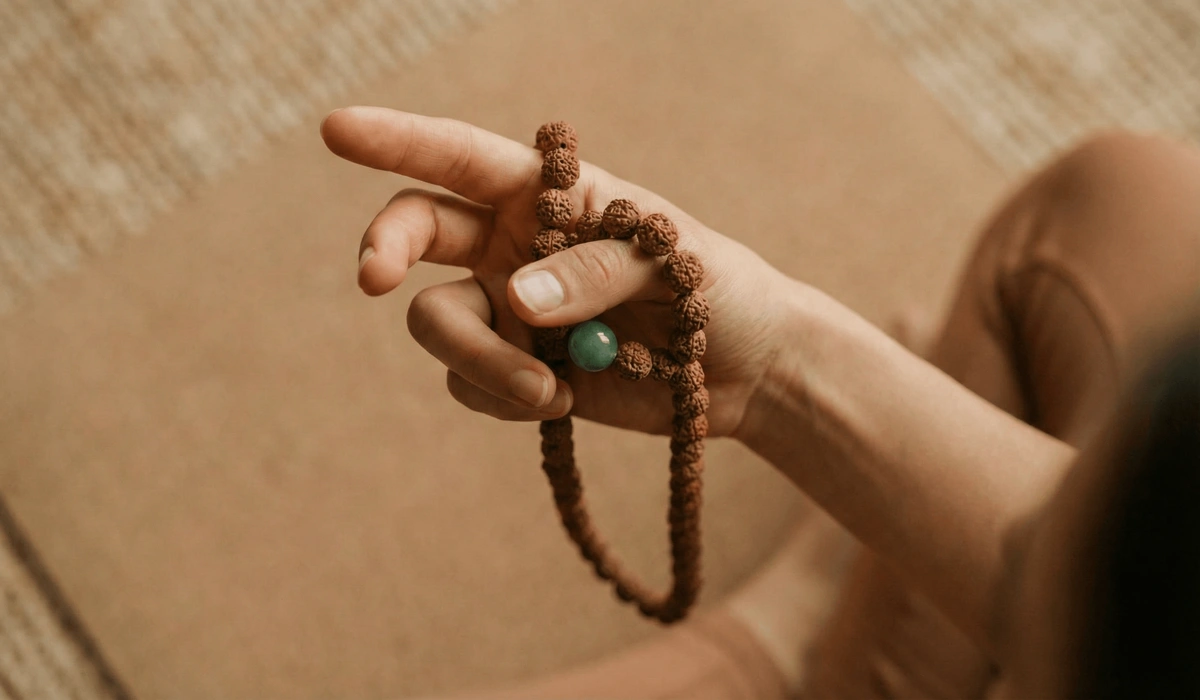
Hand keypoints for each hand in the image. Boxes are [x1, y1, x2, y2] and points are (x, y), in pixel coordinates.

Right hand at [321, 106, 792, 437]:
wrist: (749, 373)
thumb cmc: (723, 291)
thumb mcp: (677, 264)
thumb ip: (596, 271)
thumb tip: (516, 298)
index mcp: (551, 194)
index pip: (460, 157)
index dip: (397, 139)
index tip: (336, 129)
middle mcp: (515, 245)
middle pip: (418, 230)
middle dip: (386, 248)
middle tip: (372, 279)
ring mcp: (510, 311)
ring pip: (438, 322)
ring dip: (481, 361)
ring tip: (549, 391)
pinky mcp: (516, 371)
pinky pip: (469, 384)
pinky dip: (502, 398)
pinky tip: (560, 400)